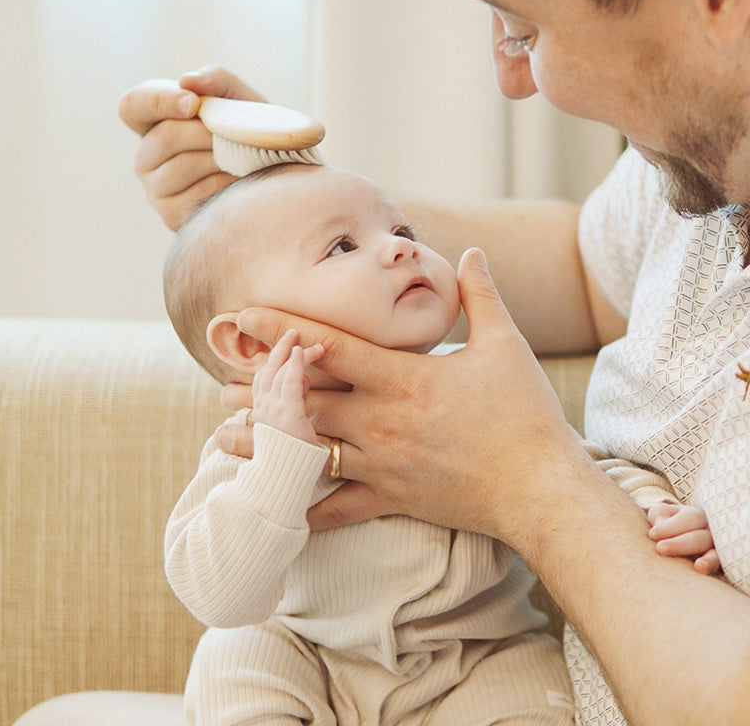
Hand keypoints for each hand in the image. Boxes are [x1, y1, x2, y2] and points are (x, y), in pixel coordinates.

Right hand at [117, 65, 266, 228]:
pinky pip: (197, 194)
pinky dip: (223, 183)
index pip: (132, 105)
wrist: (272, 173)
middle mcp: (145, 156)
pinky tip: (237, 180)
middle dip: (205, 133)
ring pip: (182, 166)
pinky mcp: (170, 214)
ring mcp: (154, 188)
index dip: (160, 102)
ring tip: (240, 156)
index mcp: (151, 121)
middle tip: (233, 135)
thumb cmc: (247, 131)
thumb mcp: (237, 99)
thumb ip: (215, 80)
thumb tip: (188, 82)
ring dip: (218, 158)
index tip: (193, 104)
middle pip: (165, 138)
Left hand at [230, 248, 585, 546]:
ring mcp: (382, 463)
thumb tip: (472, 252)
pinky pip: (340, 508)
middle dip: (260, 391)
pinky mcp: (393, 499)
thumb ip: (481, 296)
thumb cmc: (525, 415)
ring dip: (264, 444)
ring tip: (224, 438)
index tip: (245, 315)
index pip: (331, 346)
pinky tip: (279, 509)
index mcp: (404, 379)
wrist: (540, 488)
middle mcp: (381, 421)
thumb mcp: (505, 346)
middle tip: (222, 384)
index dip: (283, 328)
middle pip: (305, 402)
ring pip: (308, 452)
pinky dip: (308, 509)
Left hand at [647, 502, 721, 574]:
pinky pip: (724, 574)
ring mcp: (720, 552)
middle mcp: (712, 533)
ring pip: (717, 556)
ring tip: (699, 567)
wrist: (679, 540)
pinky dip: (721, 578)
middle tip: (660, 549)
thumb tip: (660, 530)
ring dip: (710, 561)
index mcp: (696, 517)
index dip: (670, 526)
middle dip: (680, 544)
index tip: (652, 534)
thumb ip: (659, 517)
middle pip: (700, 538)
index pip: (689, 518)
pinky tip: (716, 582)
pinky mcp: (722, 571)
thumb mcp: (661, 515)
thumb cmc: (666, 524)